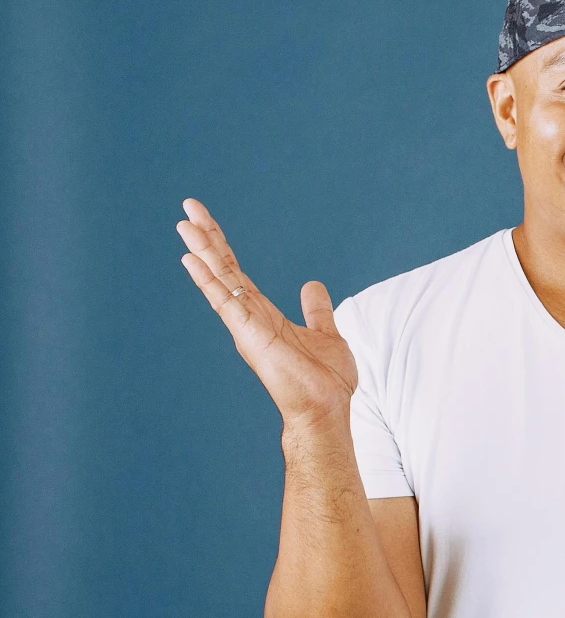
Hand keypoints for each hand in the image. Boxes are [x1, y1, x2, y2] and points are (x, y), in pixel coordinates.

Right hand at [177, 198, 356, 431]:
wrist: (327, 410)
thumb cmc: (325, 381)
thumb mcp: (326, 334)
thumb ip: (317, 310)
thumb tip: (313, 284)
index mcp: (264, 314)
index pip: (237, 272)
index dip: (221, 245)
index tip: (205, 219)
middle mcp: (249, 317)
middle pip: (223, 269)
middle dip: (206, 238)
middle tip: (188, 208)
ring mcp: (246, 326)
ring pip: (220, 280)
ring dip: (202, 252)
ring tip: (185, 225)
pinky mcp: (250, 336)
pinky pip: (225, 302)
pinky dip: (208, 280)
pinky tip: (192, 260)